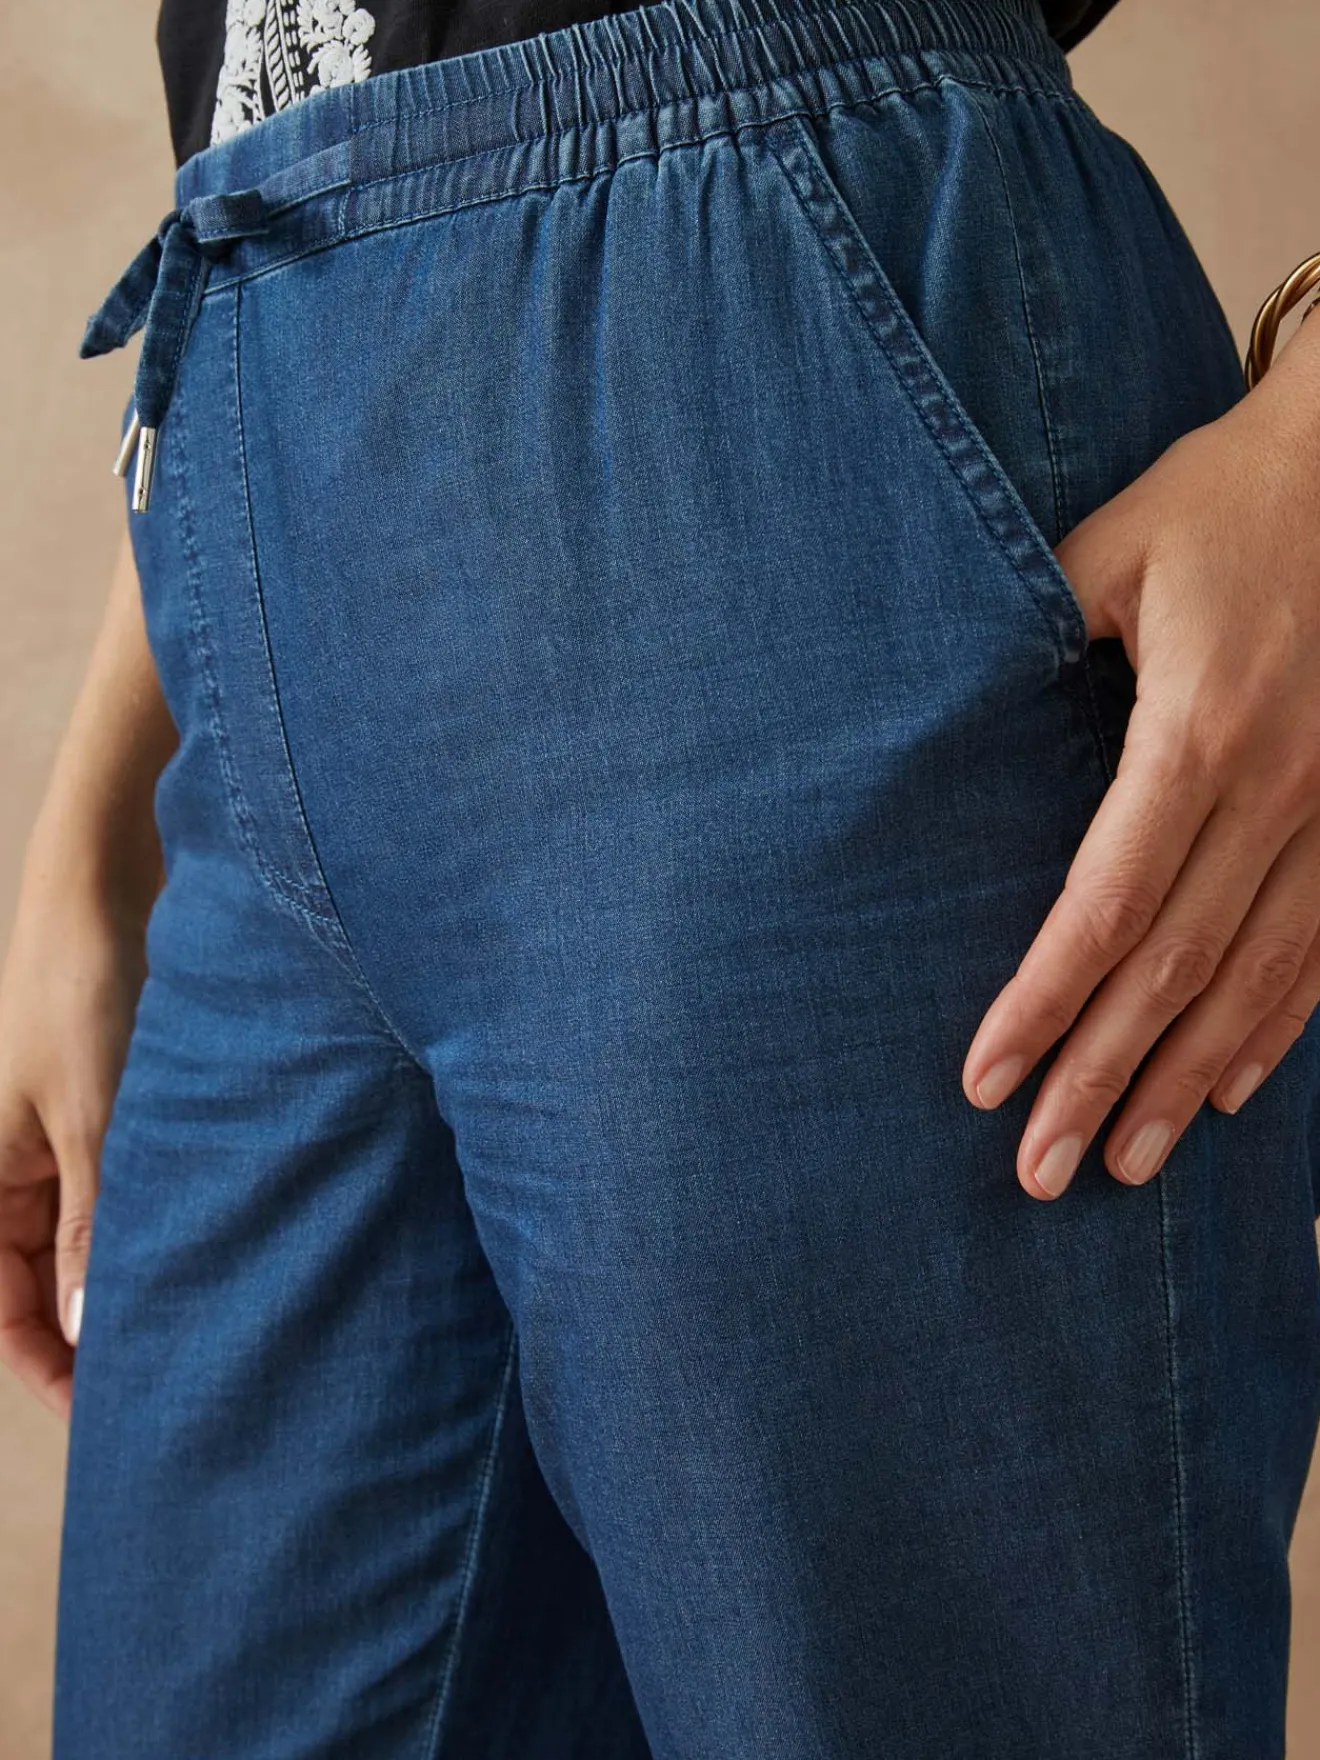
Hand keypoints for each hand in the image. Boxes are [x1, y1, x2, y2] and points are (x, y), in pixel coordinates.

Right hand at [0, 847, 150, 1420]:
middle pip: (44, 1284)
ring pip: (91, 1240)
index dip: (49, 1368)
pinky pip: (124, 1190)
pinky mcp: (113, 1110)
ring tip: (203, 1324)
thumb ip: (88, 1224)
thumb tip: (85, 1332)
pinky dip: (155, 1223)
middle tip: (175, 1379)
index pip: (0, 1310)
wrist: (114, 881)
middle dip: (94, 1333)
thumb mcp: (94, 1115)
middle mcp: (14, 1167)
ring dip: (132, 1279)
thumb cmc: (85, 988)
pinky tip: (212, 1247)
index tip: (112, 1414)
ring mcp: (65, 1139)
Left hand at [962, 323, 1319, 1199]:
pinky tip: (1226, 1092)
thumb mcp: (1109, 549)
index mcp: (1200, 730)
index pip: (1106, 904)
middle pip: (1175, 966)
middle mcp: (1281, 790)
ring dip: (1186, 1081)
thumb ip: (1032, 638)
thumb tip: (950, 723)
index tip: (985, 1080)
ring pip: (1256, 979)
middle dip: (1103, 1076)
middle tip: (1042, 1171)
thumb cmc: (1223, 501)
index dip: (1043, 1001)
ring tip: (1128, 1164)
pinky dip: (1274, 1030)